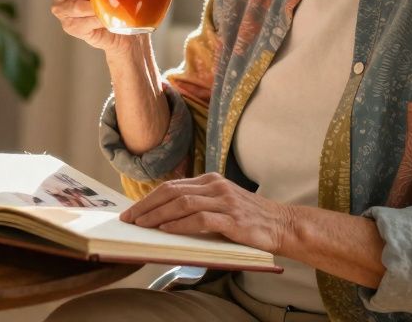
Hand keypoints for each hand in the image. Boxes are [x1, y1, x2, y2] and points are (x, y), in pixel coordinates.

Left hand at [119, 173, 293, 254]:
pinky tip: (167, 230)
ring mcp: (224, 200)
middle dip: (146, 206)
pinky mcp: (232, 218)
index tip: (131, 212)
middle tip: (129, 220)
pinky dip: (180, 224)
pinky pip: (200, 219)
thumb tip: (163, 218)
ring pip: (182, 203)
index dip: (148, 199)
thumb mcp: (221, 204)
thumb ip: (198, 205)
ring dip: (158, 216)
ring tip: (142, 226)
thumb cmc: (249, 219)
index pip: (171, 186)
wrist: (282, 225)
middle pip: (171, 192)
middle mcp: (215, 186)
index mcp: (210, 180)